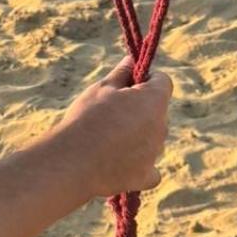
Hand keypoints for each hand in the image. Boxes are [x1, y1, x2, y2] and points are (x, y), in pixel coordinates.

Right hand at [57, 58, 172, 197]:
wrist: (73, 161)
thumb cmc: (87, 118)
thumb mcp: (102, 88)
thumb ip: (122, 73)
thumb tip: (132, 60)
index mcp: (154, 101)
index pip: (163, 81)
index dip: (146, 79)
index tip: (127, 84)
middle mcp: (161, 127)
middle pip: (157, 111)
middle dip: (140, 108)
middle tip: (111, 111)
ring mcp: (155, 153)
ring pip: (152, 137)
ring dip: (138, 134)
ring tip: (107, 137)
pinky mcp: (145, 176)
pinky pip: (151, 168)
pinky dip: (140, 163)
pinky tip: (120, 161)